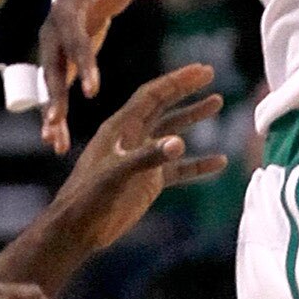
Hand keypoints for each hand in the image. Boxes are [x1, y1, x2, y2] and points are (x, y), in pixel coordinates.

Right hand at [39, 0, 179, 153]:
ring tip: (52, 142)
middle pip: (53, 69)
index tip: (93, 91)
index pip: (76, 41)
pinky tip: (55, 141)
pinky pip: (53, 92)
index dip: (83, 66)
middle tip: (57, 122)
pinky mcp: (56, 62)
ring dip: (49, 114)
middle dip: (54, 98)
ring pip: (48, 87)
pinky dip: (54, 115)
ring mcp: (51, 50)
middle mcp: (52, 33)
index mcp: (67, 12)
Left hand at [43, 61, 225, 258]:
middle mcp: (132, 138)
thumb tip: (179, 143)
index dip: (176, 81)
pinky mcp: (148, 181)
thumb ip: (148, 157)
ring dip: (193, 117)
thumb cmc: (89, 198)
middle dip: (186, 89)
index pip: (151, 95)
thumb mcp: (117, 174)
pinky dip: (198, 165)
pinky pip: (179, 169)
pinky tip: (219, 162)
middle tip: (210, 73)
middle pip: (163, 106)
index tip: (201, 70)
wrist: (79, 228)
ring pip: (172, 132)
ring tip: (217, 102)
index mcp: (120, 128)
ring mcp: (141, 159)